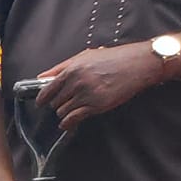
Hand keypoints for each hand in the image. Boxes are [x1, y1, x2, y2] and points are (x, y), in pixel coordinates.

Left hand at [37, 43, 161, 129]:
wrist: (139, 64)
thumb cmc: (114, 58)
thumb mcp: (85, 56)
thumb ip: (61, 67)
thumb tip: (41, 77)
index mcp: (72, 69)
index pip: (47, 90)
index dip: (42, 98)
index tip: (41, 103)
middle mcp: (77, 82)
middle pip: (54, 102)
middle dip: (58, 103)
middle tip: (66, 101)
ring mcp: (87, 95)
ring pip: (62, 112)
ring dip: (65, 112)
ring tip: (74, 107)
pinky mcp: (96, 106)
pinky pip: (73, 119)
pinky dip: (68, 123)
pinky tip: (68, 123)